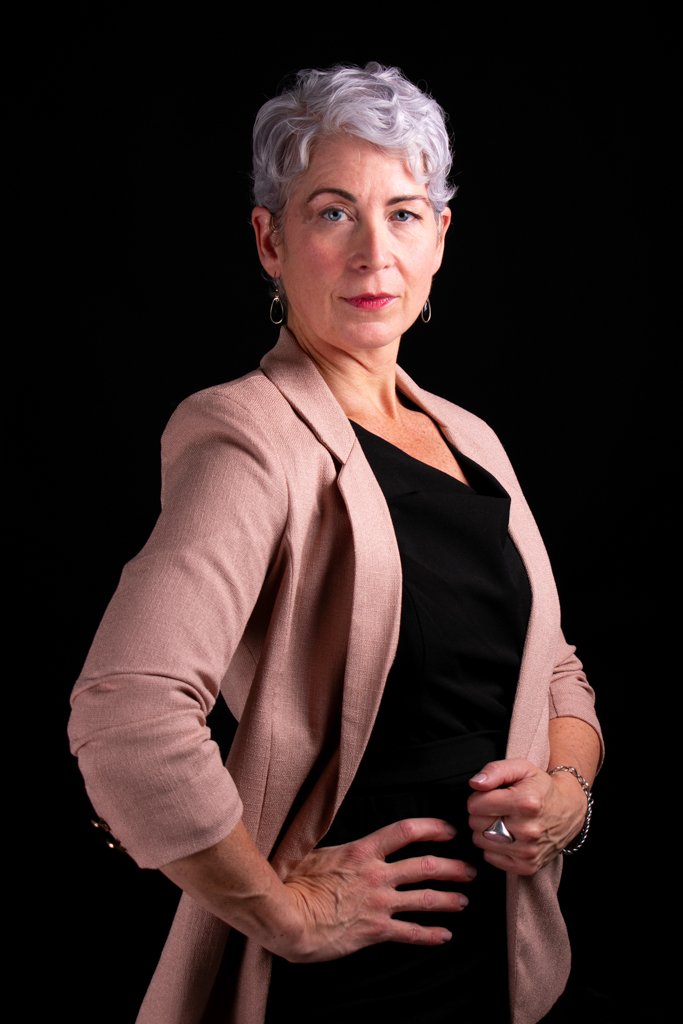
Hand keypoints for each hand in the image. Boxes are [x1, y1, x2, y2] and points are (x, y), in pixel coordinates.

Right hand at [277, 817, 475, 962]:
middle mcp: (376, 875)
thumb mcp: (315, 854)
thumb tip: (340, 844)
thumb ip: (337, 849)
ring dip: (448, 899)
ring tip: (463, 900)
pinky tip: (444, 935)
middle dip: (452, 867)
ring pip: (424, 899)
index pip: (405, 831)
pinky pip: (410, 933)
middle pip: (425, 866)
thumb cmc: (294, 883)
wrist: (289, 918)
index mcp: (362, 851)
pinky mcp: (376, 930)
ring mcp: (379, 903)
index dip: (431, 828)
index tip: (448, 829)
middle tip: (469, 869)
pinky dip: (430, 934)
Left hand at [467, 759, 587, 875]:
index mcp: (525, 802)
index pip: (475, 805)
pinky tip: (509, 836)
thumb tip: (476, 784)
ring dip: (486, 831)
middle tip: (498, 808)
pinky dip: (494, 847)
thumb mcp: (521, 768)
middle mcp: (528, 830)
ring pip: (481, 841)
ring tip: (504, 821)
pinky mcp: (527, 866)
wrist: (569, 809)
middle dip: (481, 813)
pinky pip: (490, 857)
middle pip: (476, 824)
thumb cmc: (541, 787)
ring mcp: (528, 851)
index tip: (490, 796)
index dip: (478, 797)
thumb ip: (495, 770)